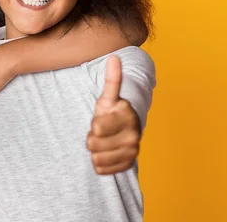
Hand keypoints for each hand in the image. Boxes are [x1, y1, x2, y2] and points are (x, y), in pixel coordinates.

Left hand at [87, 55, 140, 173]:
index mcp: (127, 117)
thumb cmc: (113, 111)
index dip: (93, 124)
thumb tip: (113, 57)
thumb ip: (112, 78)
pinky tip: (106, 151)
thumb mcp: (109, 96)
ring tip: (104, 140)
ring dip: (96, 150)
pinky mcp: (128, 165)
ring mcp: (132, 152)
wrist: (127, 129)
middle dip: (92, 137)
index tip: (101, 119)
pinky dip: (99, 162)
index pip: (96, 127)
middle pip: (93, 144)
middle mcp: (133, 136)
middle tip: (101, 131)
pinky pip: (100, 169)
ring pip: (96, 158)